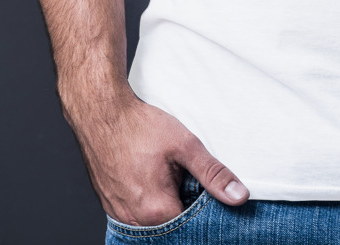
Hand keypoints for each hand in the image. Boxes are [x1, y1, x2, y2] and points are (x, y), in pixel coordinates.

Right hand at [63, 86, 249, 225]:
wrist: (101, 113)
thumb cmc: (139, 127)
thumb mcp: (185, 145)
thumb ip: (213, 174)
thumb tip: (239, 197)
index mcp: (157, 211)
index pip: (193, 226)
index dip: (206, 210)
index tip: (208, 190)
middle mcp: (135, 221)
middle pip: (174, 223)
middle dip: (186, 204)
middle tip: (186, 175)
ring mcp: (120, 215)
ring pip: (155, 219)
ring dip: (168, 202)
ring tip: (169, 173)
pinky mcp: (112, 205)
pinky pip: (138, 213)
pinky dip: (150, 199)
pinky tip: (153, 176)